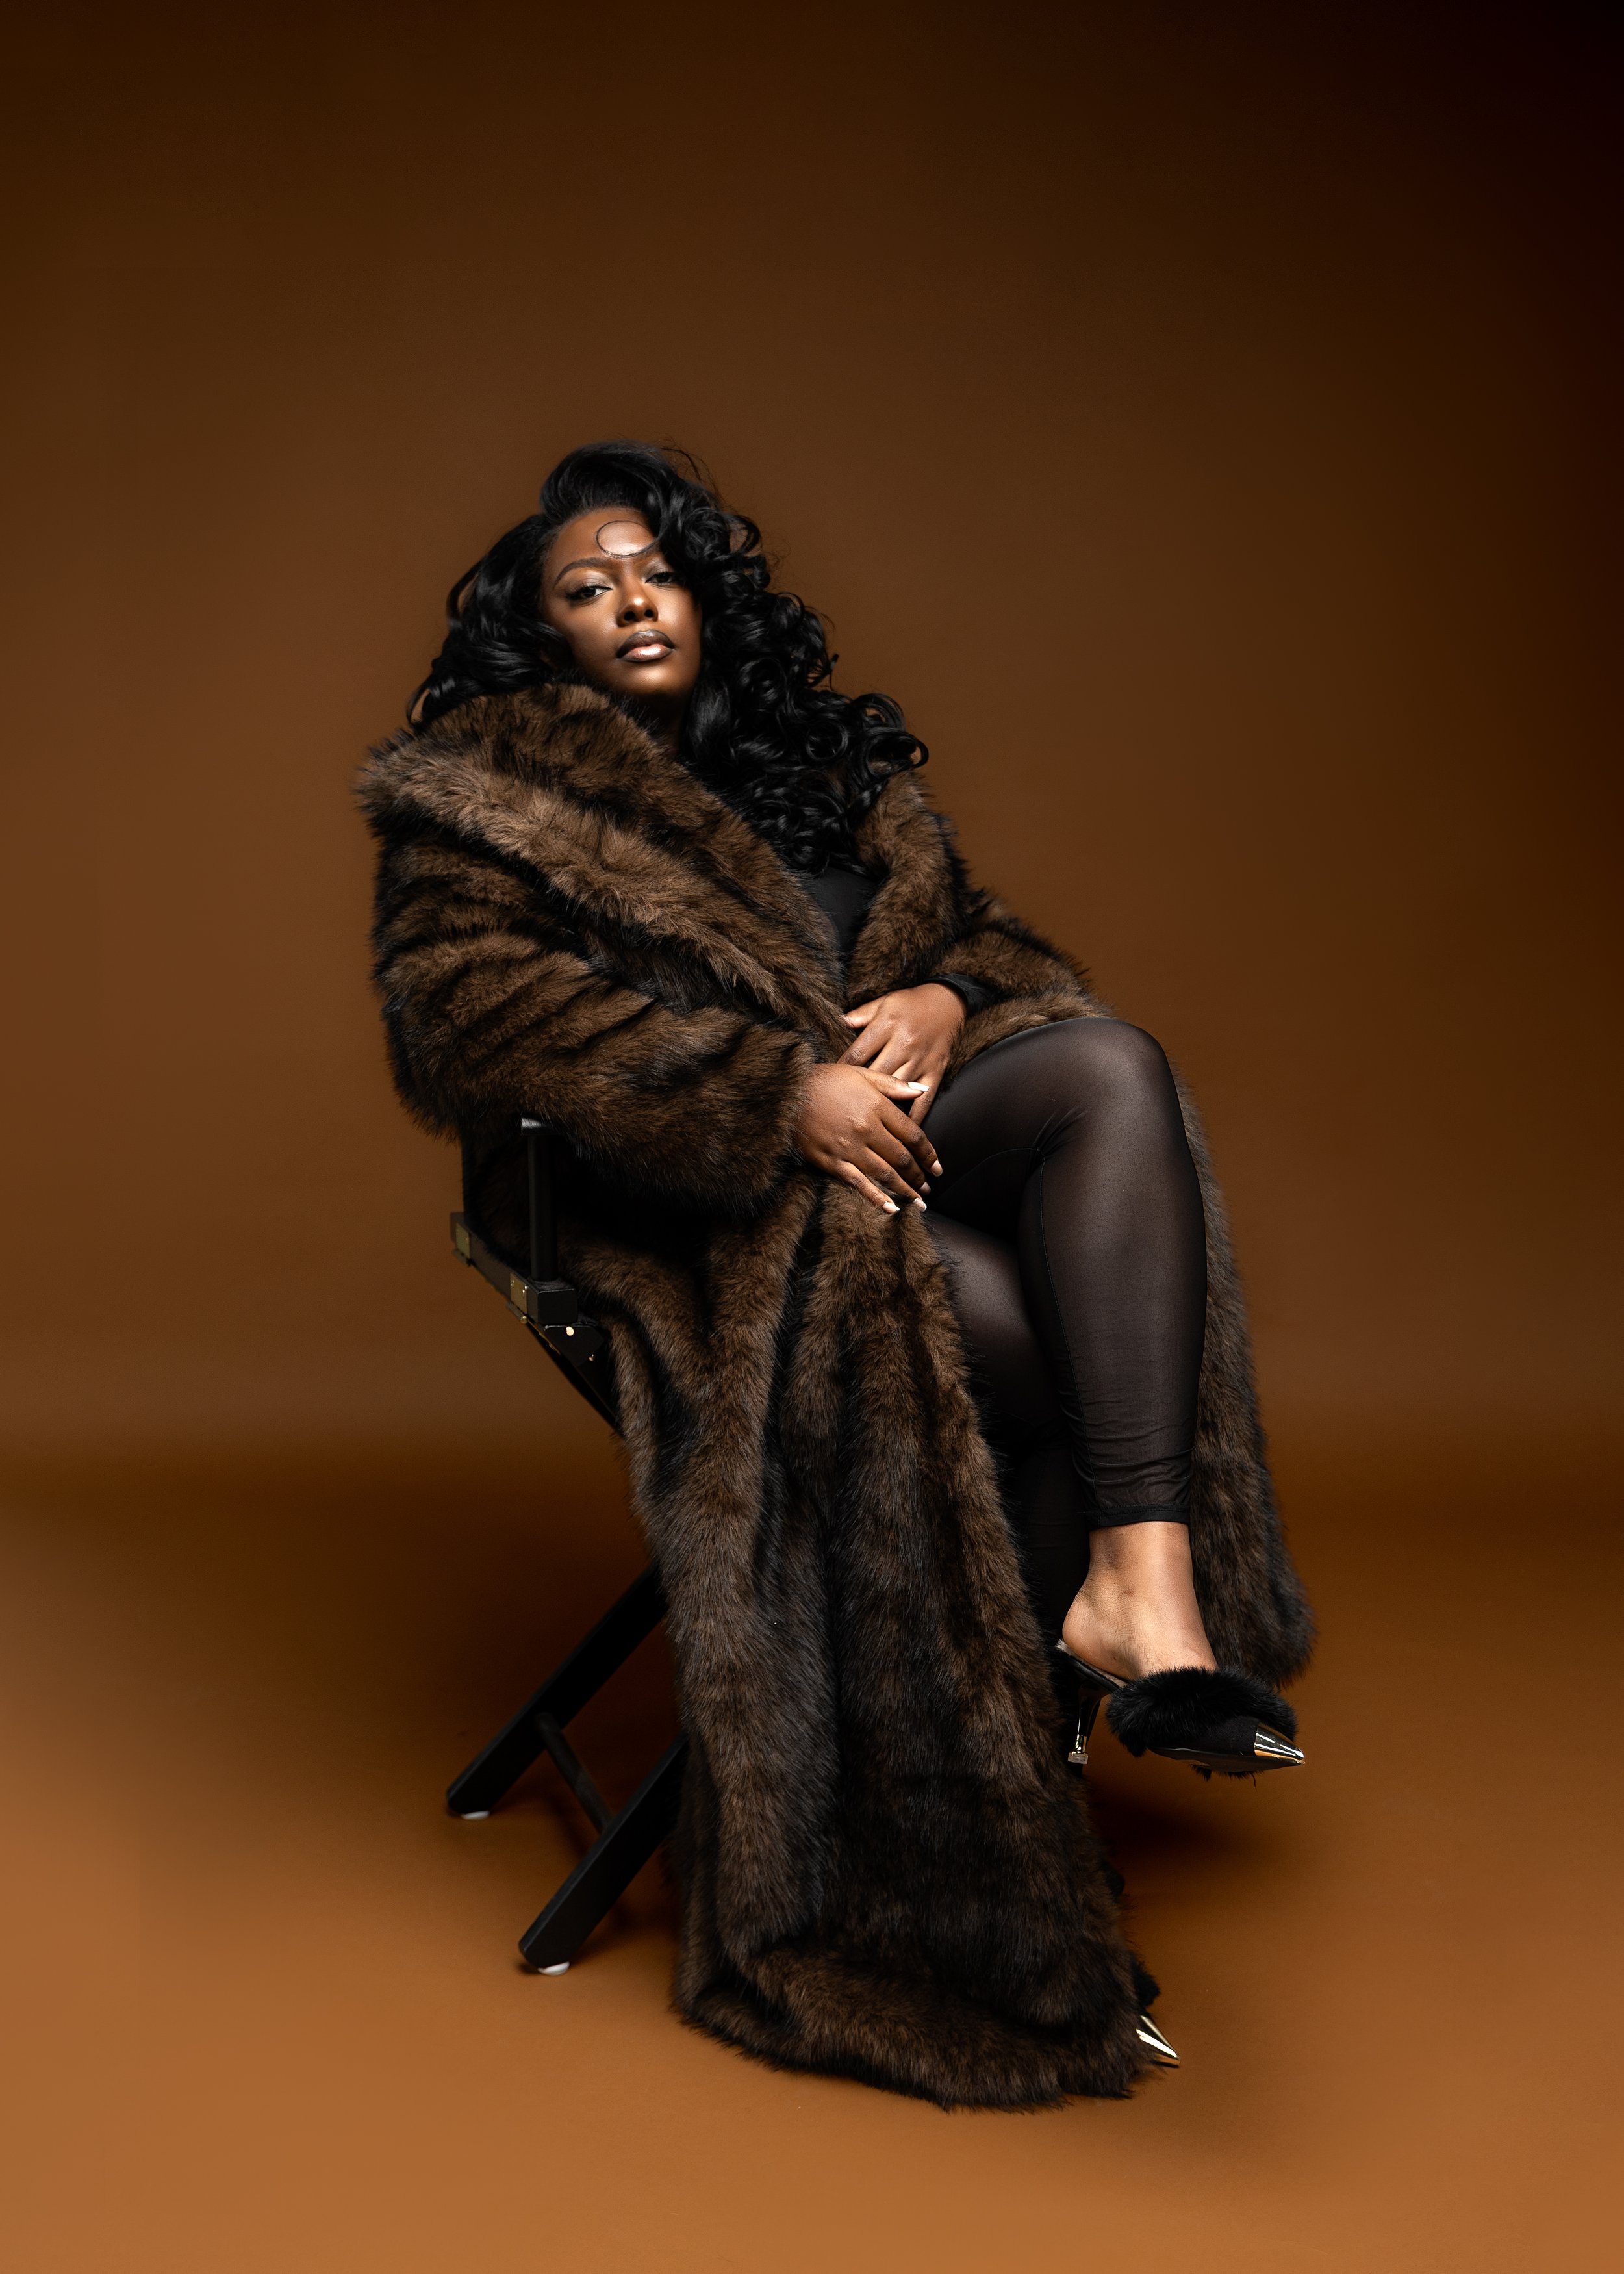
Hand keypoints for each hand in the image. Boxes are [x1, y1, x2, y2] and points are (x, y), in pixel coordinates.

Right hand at [797, 1062, 942, 1214]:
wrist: (786, 1092)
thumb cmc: (825, 1080)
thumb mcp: (861, 1073)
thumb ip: (893, 1085)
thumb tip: (922, 1091)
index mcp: (877, 1107)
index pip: (913, 1136)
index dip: (929, 1154)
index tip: (938, 1168)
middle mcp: (866, 1130)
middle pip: (902, 1159)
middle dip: (918, 1176)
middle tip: (928, 1188)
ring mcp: (849, 1148)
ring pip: (885, 1174)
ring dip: (905, 1191)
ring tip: (917, 1202)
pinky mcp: (832, 1161)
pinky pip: (858, 1184)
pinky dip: (876, 1198)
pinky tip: (890, 1209)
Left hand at [840, 983, 965, 1121]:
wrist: (949, 1001)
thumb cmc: (911, 1002)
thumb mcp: (885, 1001)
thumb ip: (862, 1014)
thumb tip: (840, 1022)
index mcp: (887, 1024)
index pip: (857, 1053)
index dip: (840, 1071)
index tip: (829, 1084)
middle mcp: (903, 1043)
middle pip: (874, 1075)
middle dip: (857, 1093)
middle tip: (841, 1111)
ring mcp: (921, 1059)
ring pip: (897, 1090)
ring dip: (882, 1107)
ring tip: (865, 1124)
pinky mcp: (936, 1071)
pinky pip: (924, 1100)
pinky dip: (914, 1117)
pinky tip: (902, 1132)